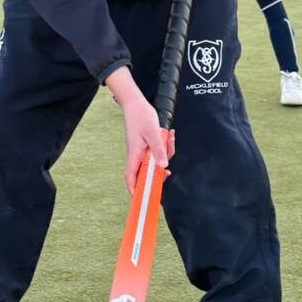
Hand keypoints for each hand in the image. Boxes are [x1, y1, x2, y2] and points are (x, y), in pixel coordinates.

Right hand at [105, 67, 172, 193]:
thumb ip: (158, 150)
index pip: (131, 176)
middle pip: (145, 172)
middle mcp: (136, 154)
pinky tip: (170, 135)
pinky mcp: (145, 145)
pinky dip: (165, 146)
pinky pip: (156, 152)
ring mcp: (140, 150)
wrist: (136, 102)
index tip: (140, 198)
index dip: (133, 189)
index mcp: (134, 154)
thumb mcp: (153, 133)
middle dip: (158, 174)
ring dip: (165, 154)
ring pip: (153, 161)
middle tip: (168, 173)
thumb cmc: (141, 116)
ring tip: (171, 138)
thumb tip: (163, 167)